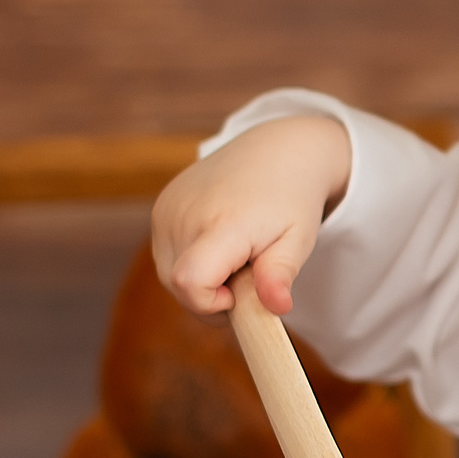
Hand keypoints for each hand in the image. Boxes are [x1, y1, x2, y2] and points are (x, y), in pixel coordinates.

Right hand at [151, 115, 351, 316]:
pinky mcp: (160, 207)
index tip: (241, 292)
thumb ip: (280, 274)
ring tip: (235, 254)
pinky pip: (167, 256)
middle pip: (179, 288)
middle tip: (247, 272)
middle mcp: (184, 214)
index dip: (212, 304)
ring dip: (202, 280)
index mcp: (222, 223)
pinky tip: (218, 241)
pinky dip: (191, 261)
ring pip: (169, 276)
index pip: (189, 283)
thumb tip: (278, 306)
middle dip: (212, 297)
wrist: (276, 150)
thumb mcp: (298, 239)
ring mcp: (167, 209)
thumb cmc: (291, 200)